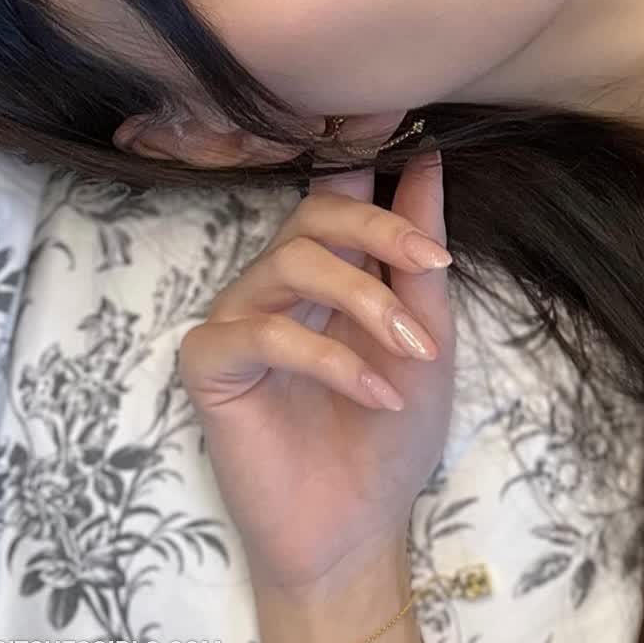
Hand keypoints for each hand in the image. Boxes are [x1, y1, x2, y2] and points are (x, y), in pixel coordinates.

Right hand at [176, 149, 455, 593]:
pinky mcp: (210, 365)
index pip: (338, 188)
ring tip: (413, 352)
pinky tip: (376, 392)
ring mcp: (239, 318)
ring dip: (365, 300)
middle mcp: (279, 280)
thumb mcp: (427, 336)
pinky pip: (263, 333)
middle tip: (433, 266)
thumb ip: (419, 255)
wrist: (358, 531)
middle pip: (316, 210)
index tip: (403, 111)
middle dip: (381, 228)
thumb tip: (429, 159)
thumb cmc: (392, 434)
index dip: (361, 144)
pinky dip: (329, 358)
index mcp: (331, 267)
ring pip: (292, 262)